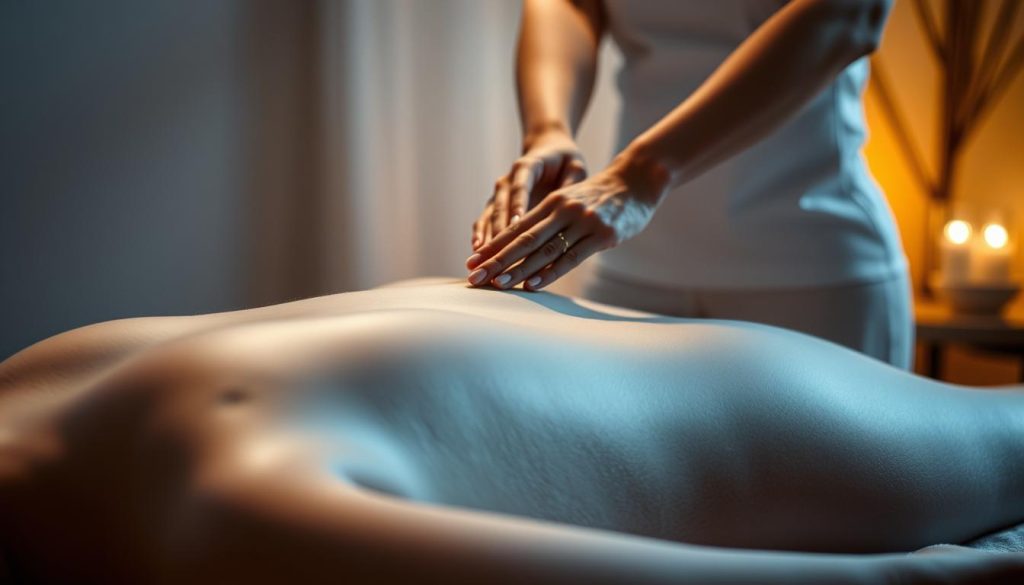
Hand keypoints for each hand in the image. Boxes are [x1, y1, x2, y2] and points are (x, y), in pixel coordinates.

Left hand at [465, 155, 669, 290]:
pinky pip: (571, 257)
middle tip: (475, 277)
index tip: (472, 262)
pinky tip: (533, 284)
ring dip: (518, 269)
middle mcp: (563, 210)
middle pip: (523, 240)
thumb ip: (548, 220)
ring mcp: (583, 222)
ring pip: (544, 250)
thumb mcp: (570, 201)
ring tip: (498, 284)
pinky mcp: (603, 235)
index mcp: (551, 202)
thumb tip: (521, 247)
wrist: (638, 180)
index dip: (493, 246)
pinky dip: (550, 272)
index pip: (515, 228)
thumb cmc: (601, 197)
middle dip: (496, 260)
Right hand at [472, 131, 586, 249]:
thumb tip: (570, 204)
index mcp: (527, 166)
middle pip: (500, 206)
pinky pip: (485, 222)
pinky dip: (481, 236)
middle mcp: (508, 180)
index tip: (516, 223)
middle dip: (496, 229)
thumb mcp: (575, 167)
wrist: (548, 151)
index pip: (521, 187)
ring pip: (489, 216)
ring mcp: (499, 194)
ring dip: (485, 237)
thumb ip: (571, 184)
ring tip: (481, 256)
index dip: (518, 205)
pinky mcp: (497, 205)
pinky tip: (477, 251)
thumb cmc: (566, 161)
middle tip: (496, 250)